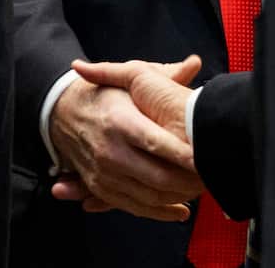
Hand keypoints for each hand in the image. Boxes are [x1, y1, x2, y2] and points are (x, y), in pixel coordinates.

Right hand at [48, 58, 202, 220]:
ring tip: (202, 191)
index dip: (182, 154)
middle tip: (211, 177)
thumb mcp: (131, 77)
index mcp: (121, 121)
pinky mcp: (100, 187)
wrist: (63, 112)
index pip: (156, 143)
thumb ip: (165, 72)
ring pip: (147, 196)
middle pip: (155, 176)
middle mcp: (110, 151)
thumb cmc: (106, 94)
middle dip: (187, 181)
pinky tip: (180, 210)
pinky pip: (132, 207)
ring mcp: (104, 172)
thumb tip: (195, 62)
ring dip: (178, 197)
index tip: (203, 158)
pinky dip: (158, 212)